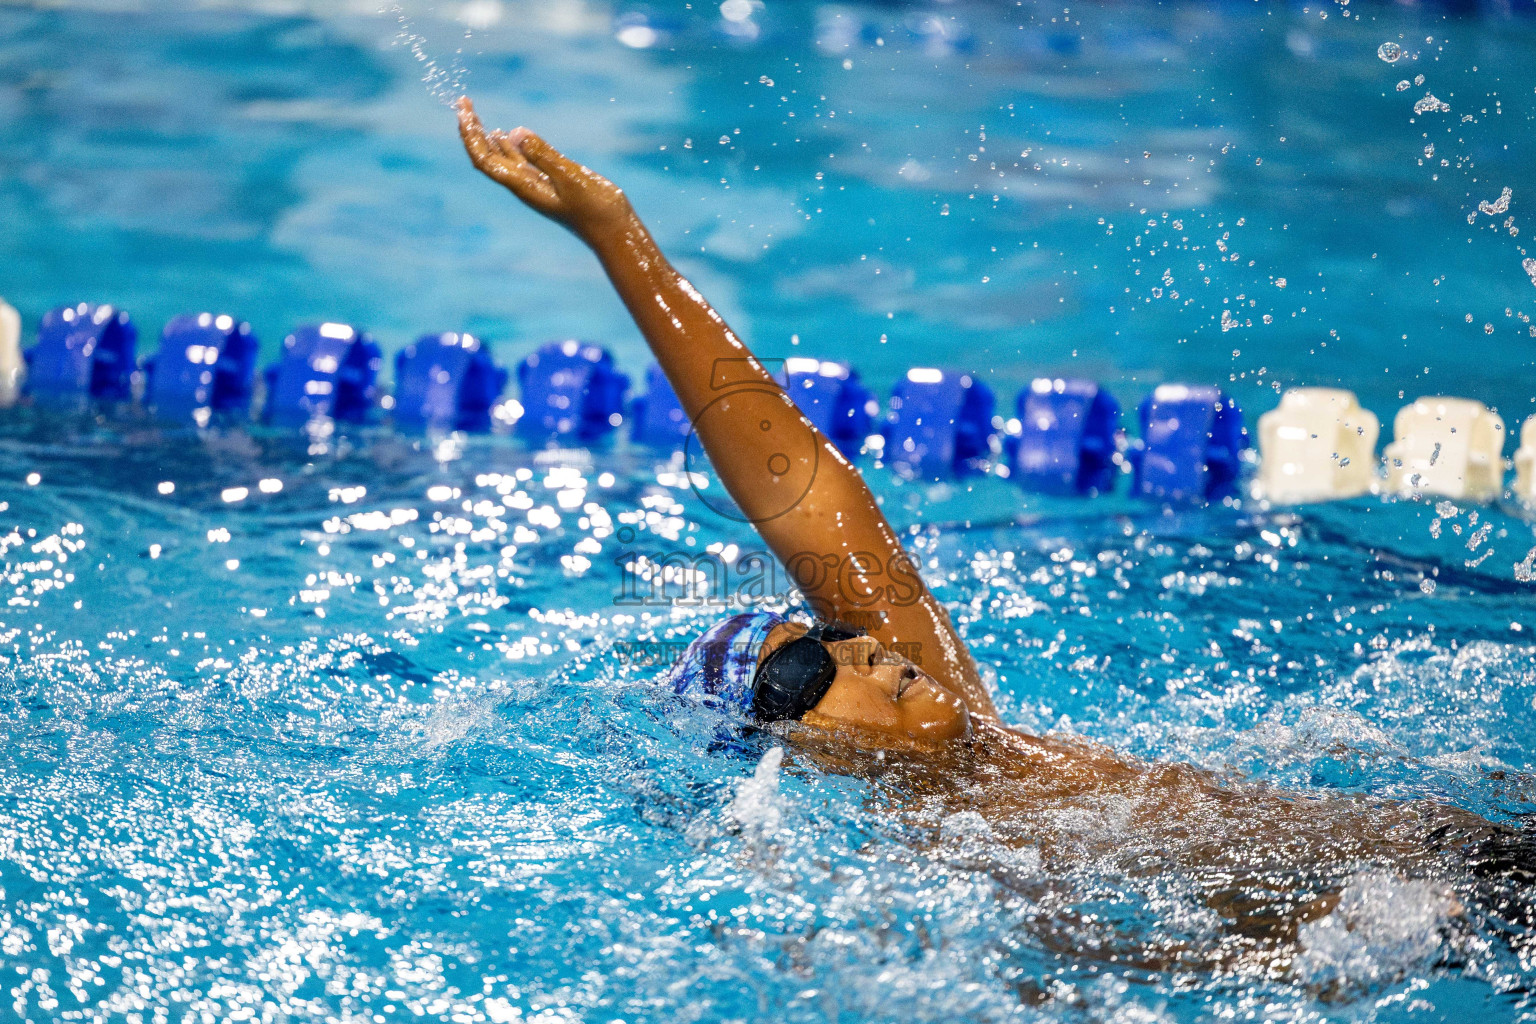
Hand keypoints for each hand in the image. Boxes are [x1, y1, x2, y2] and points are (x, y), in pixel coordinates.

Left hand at [456, 97, 632, 243]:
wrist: (614, 232)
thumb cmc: (596, 209)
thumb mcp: (571, 178)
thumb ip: (544, 155)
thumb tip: (514, 133)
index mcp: (524, 186)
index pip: (485, 160)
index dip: (471, 135)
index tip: (464, 109)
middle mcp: (524, 186)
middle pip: (488, 158)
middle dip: (473, 131)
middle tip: (464, 104)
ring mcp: (536, 185)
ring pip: (502, 159)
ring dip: (486, 137)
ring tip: (474, 116)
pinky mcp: (549, 183)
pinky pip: (521, 162)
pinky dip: (509, 146)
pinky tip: (508, 136)